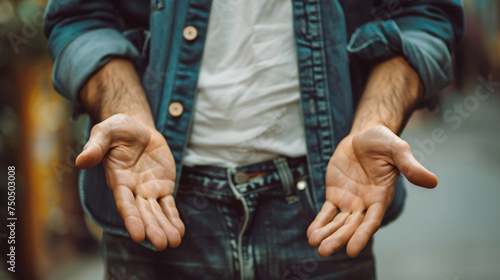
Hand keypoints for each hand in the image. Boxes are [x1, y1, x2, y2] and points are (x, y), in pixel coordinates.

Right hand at [76, 114, 183, 249]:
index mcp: (118, 180)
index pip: (124, 203)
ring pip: (157, 212)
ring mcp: (149, 190)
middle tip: (160, 244)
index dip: (131, 218)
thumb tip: (81, 160)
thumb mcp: (106, 131)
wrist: (138, 129)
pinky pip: (169, 205)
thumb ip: (96, 146)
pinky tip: (179, 232)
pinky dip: (174, 218)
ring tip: (173, 243)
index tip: (138, 235)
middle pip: (143, 212)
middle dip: (152, 228)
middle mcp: (133, 189)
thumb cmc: (118, 130)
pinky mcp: (163, 187)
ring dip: (165, 227)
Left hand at [307, 126, 436, 257]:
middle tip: (324, 251)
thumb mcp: (398, 150)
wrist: (365, 136)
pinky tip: (311, 234)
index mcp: (380, 197)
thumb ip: (411, 167)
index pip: (371, 221)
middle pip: (351, 226)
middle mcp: (365, 203)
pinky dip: (319, 222)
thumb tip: (433, 181)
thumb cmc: (384, 142)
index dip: (362, 235)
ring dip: (326, 234)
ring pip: (337, 222)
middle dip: (338, 239)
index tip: (351, 250)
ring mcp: (349, 200)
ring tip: (314, 245)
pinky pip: (326, 212)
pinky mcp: (335, 194)